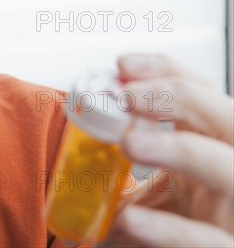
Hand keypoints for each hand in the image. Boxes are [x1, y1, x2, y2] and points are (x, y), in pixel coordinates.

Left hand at [101, 53, 233, 246]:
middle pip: (229, 118)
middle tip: (127, 95)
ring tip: (130, 142)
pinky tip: (130, 220)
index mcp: (214, 147)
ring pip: (227, 168)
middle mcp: (233, 170)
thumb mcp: (158, 190)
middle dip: (180, 96)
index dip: (167, 72)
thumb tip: (77, 143)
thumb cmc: (181, 226)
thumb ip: (127, 166)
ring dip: (179, 148)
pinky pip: (204, 239)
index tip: (123, 65)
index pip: (202, 94)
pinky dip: (166, 229)